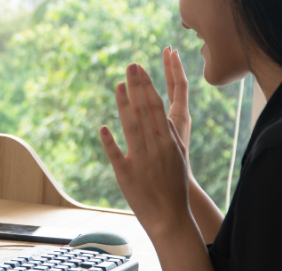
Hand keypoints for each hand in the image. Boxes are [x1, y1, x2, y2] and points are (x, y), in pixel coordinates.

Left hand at [99, 62, 191, 230]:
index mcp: (168, 141)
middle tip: (130, 65)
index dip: (147, 86)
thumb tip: (161, 114)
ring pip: (131, 128)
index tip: (140, 69)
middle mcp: (156, 147)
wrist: (170, 217)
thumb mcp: (178, 157)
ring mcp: (141, 160)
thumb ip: (170, 135)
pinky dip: (110, 141)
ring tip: (117, 85)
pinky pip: (117, 155)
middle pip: (144, 111)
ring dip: (123, 105)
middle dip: (137, 86)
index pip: (156, 107)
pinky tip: (103, 127)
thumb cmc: (174, 186)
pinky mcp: (127, 175)